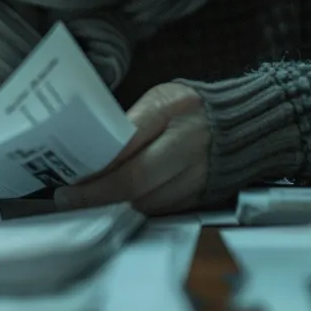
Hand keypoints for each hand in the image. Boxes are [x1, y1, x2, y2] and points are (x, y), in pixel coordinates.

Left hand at [54, 83, 208, 215]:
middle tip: (67, 199)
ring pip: (145, 202)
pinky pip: (159, 211)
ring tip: (82, 205)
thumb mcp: (163, 99)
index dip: (97, 163)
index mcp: (173, 113)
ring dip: (111, 207)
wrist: (244, 125)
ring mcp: (194, 177)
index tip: (70, 177)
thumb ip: (132, 122)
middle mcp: (185, 148)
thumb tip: (96, 149)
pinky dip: (133, 211)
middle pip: (134, 180)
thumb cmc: (192, 108)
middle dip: (96, 194)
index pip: (127, 143)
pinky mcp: (198, 197)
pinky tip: (112, 209)